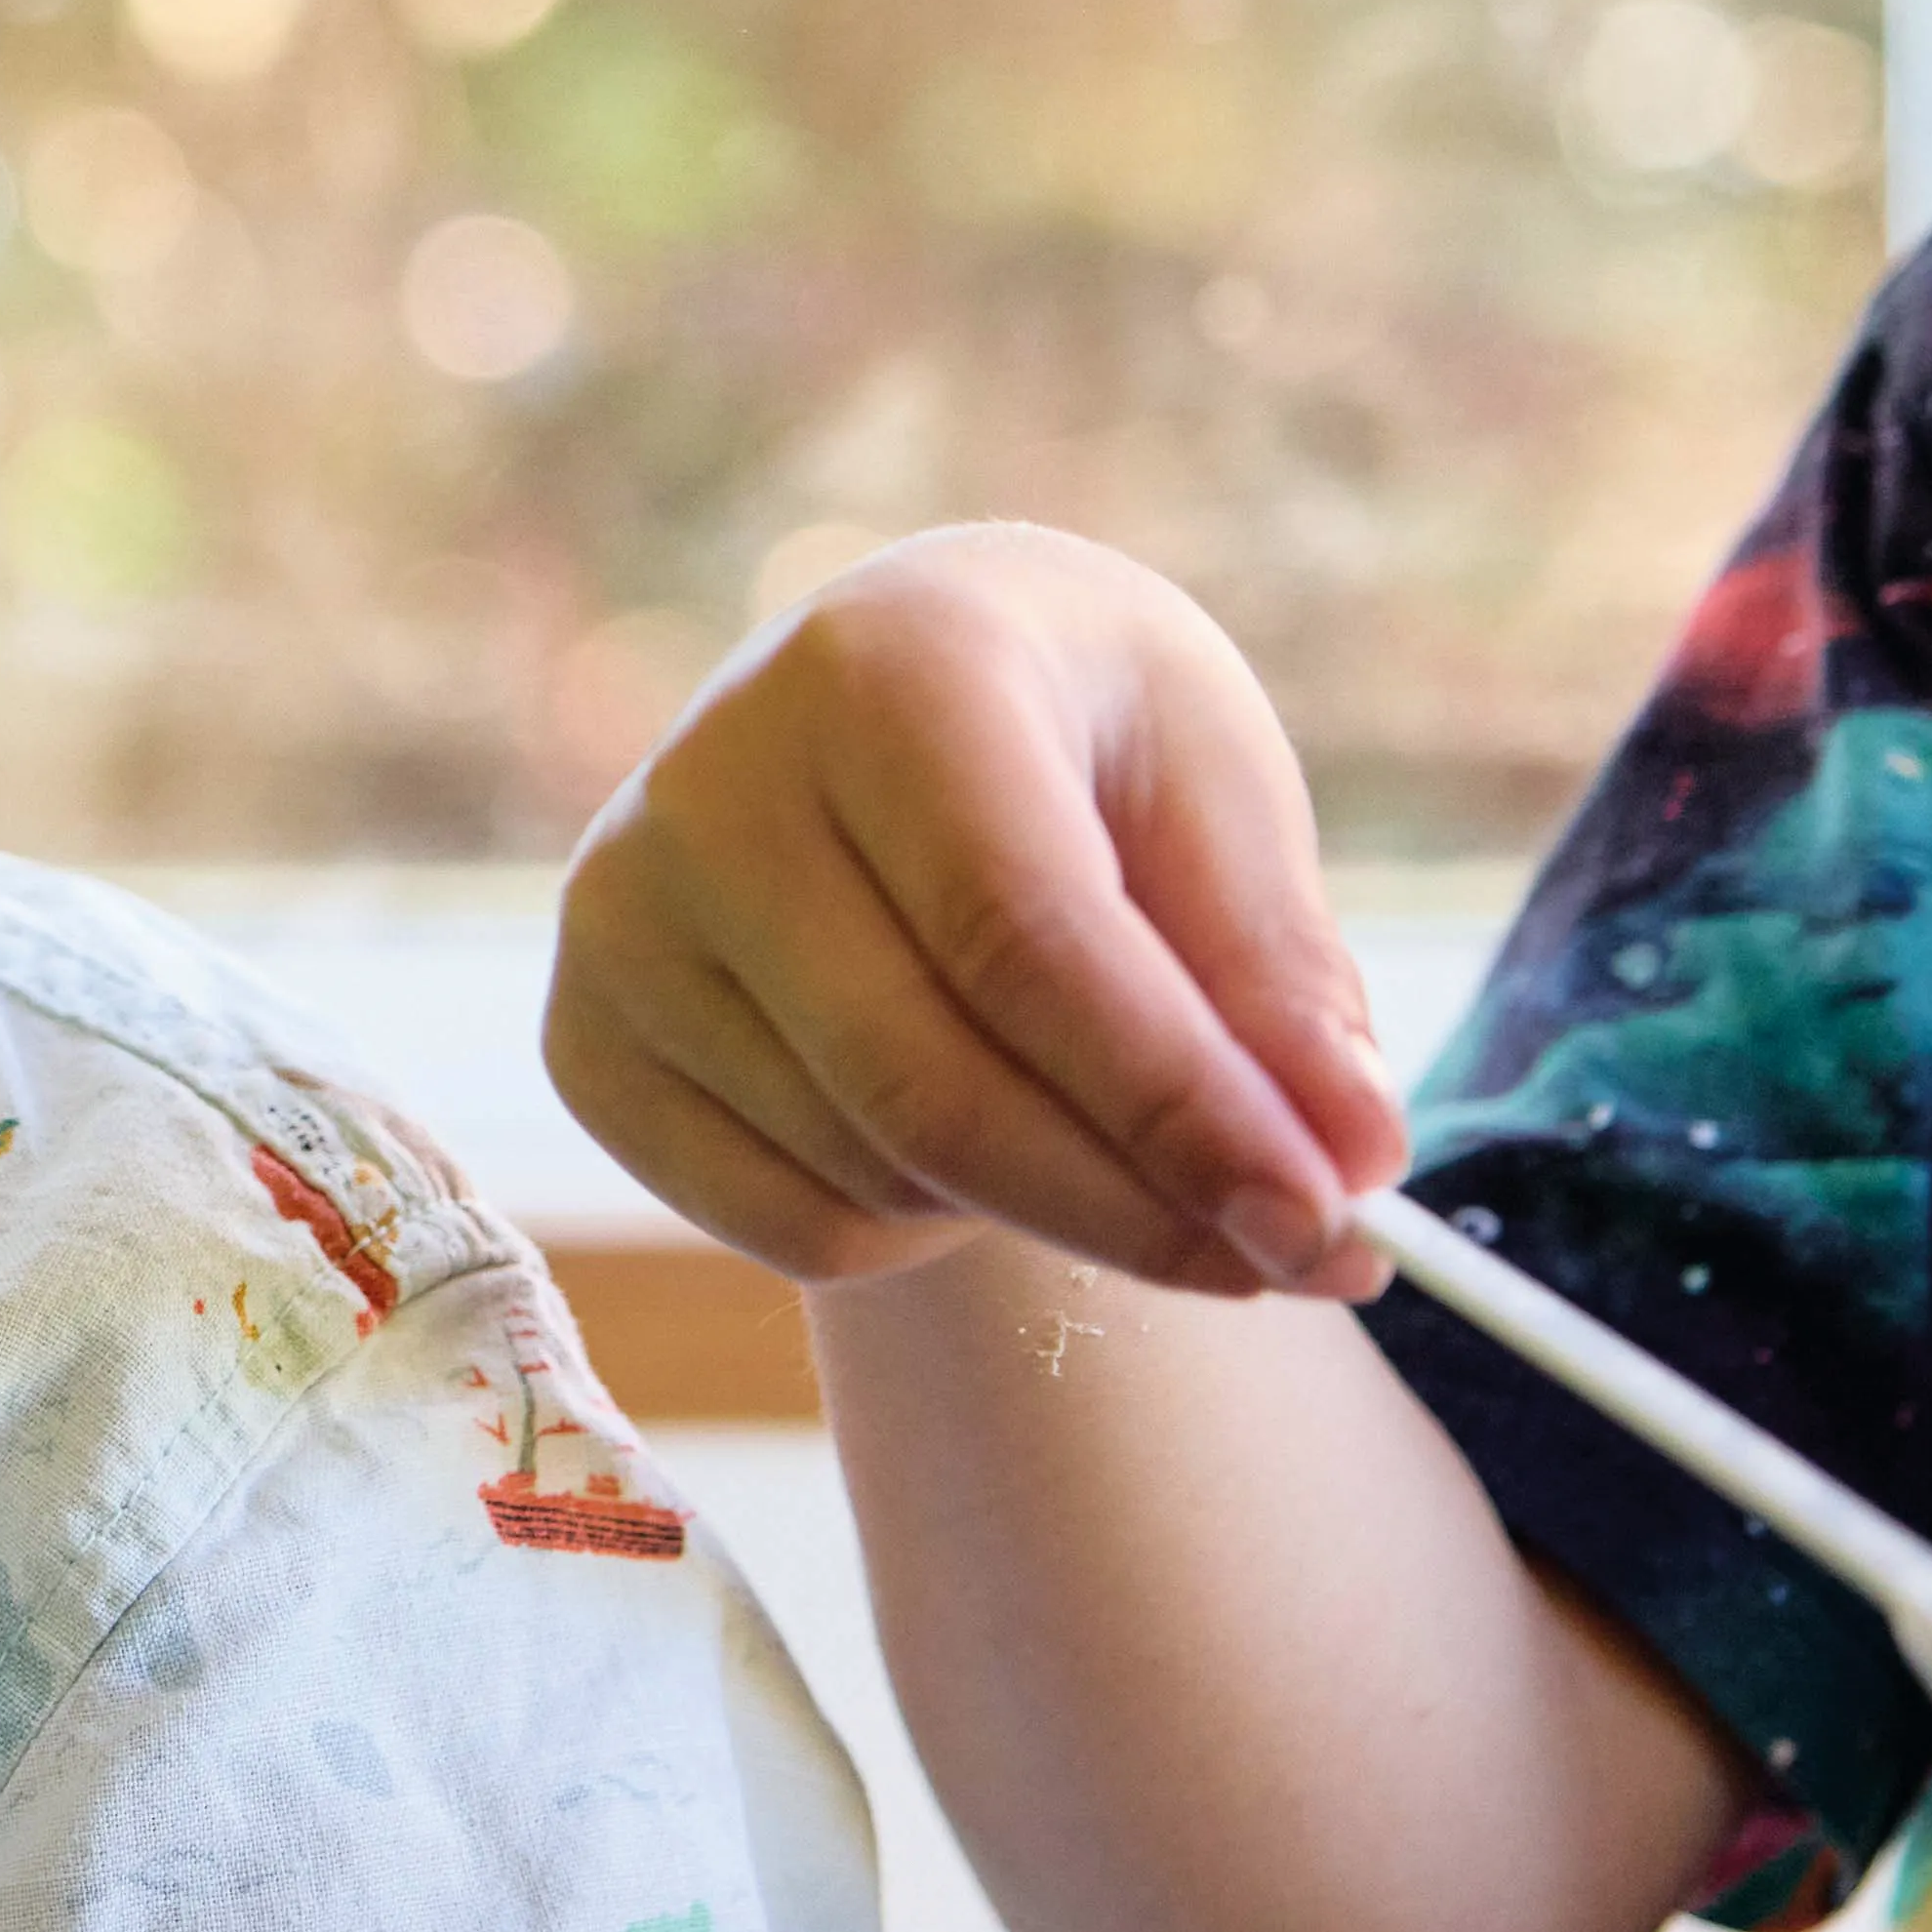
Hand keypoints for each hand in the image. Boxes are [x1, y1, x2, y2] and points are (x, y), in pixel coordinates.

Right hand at [547, 521, 1405, 1296]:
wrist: (888, 704)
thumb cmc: (1076, 733)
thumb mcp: (1209, 786)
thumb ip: (1278, 970)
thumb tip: (1345, 1167)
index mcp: (882, 667)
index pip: (1022, 937)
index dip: (1181, 1106)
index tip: (1331, 1225)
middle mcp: (710, 782)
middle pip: (929, 1088)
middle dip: (1137, 1210)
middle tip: (1300, 1264)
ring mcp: (618, 917)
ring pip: (869, 1174)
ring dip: (1042, 1210)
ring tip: (1113, 1131)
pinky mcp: (585, 1035)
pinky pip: (783, 1226)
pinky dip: (922, 1235)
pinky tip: (969, 1137)